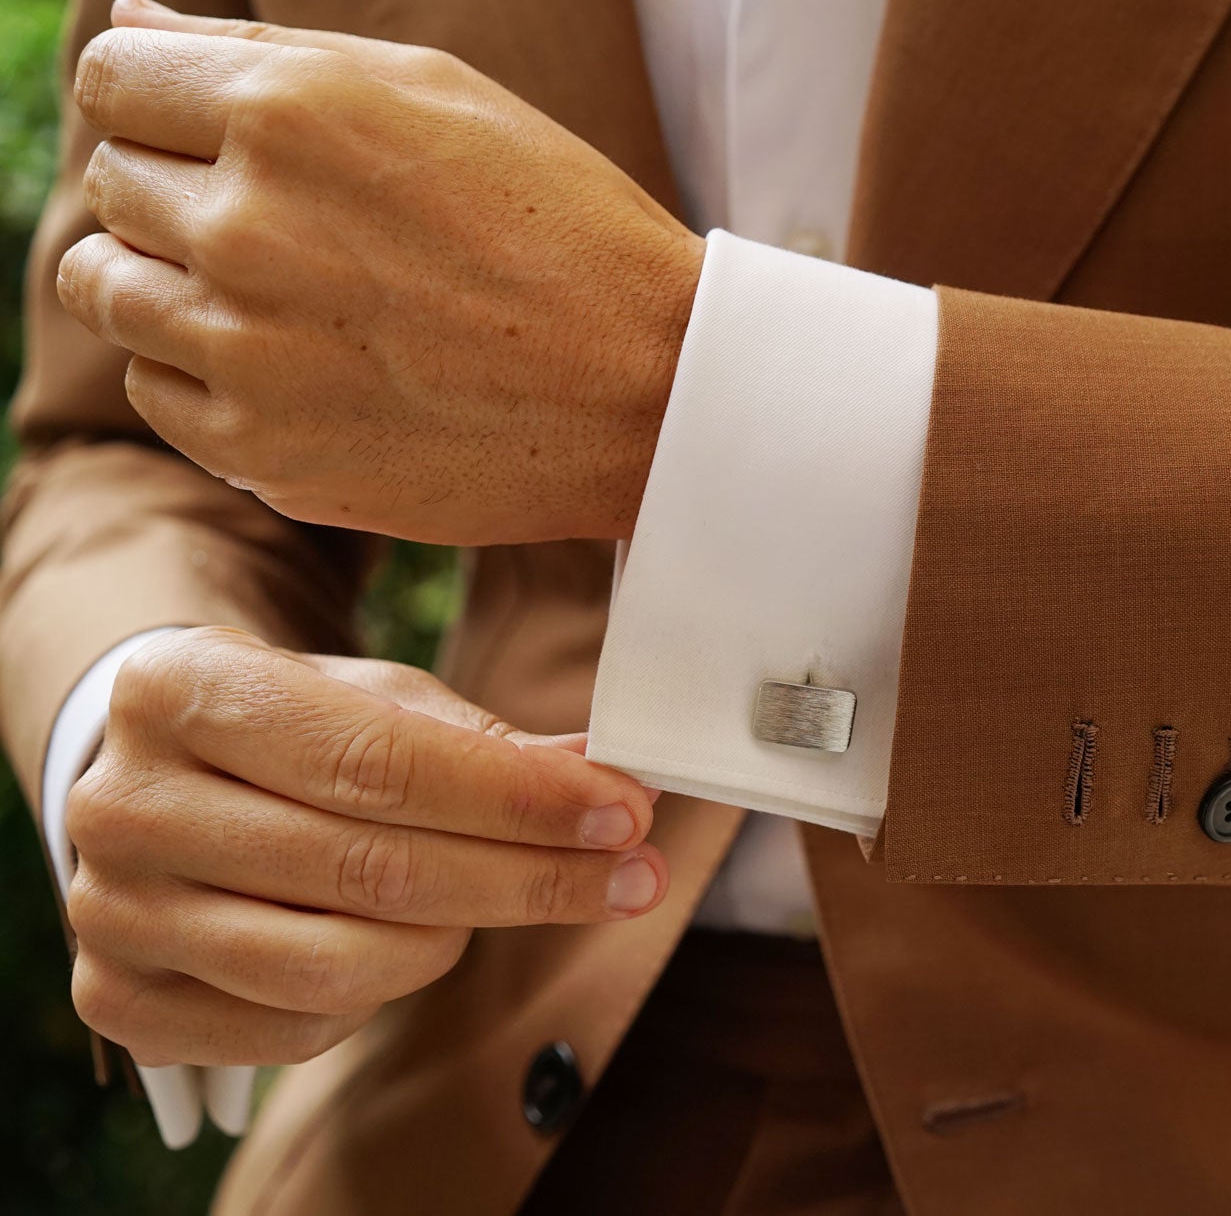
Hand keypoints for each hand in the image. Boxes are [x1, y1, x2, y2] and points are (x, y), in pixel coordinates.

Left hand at [57, 0, 703, 545]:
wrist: (652, 391)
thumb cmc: (560, 226)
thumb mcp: (436, 93)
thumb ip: (267, 51)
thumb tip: (135, 22)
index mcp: (288, 112)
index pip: (111, 77)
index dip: (158, 100)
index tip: (214, 133)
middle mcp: (246, 226)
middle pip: (112, 182)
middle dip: (179, 188)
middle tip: (291, 225)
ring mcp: (245, 348)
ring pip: (105, 288)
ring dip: (170, 280)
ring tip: (280, 294)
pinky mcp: (259, 450)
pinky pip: (155, 387)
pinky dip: (202, 371)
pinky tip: (297, 362)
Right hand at [63, 626, 664, 1066]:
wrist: (153, 774)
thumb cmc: (287, 725)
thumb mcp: (370, 695)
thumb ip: (481, 739)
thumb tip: (602, 775)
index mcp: (178, 690)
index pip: (378, 762)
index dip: (517, 797)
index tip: (623, 811)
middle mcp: (123, 806)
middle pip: (370, 870)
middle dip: (529, 876)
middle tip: (632, 872)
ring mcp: (111, 914)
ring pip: (339, 965)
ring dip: (460, 938)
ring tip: (509, 893)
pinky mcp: (120, 1003)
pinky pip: (298, 1028)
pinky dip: (380, 993)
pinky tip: (414, 942)